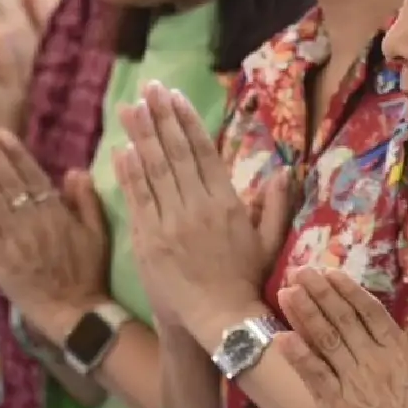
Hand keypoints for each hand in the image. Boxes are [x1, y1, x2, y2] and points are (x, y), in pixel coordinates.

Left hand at [0, 131, 111, 338]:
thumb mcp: (98, 233)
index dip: (14, 154)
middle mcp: (34, 221)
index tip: (0, 134)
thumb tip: (74, 171)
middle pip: (8, 182)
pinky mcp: (1, 259)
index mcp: (57, 212)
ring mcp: (16, 240)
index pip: (31, 175)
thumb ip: (87, 200)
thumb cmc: (88, 272)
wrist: (74, 312)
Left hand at [113, 82, 281, 339]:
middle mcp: (198, 207)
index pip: (204, 153)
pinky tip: (122, 149)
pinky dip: (130, 173)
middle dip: (162, 117)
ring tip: (131, 107)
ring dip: (141, 135)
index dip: (187, 122)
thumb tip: (285, 172)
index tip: (175, 97)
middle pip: (176, 153)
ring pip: (154, 170)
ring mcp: (172, 223)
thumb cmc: (246, 282)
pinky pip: (139, 200)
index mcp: (227, 203)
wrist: (220, 320)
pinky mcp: (150, 241)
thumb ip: (277, 206)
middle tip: (150, 87)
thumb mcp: (270, 242)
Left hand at [276, 273, 407, 407]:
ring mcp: (352, 384)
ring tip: (286, 292)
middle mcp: (372, 361)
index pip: (369, 311)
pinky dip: (298, 356)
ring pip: (324, 341)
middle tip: (300, 270)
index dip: (348, 290)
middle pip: (341, 320)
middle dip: (319, 293)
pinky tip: (282, 337)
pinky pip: (314, 377)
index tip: (331, 273)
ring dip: (304, 315)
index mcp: (400, 349)